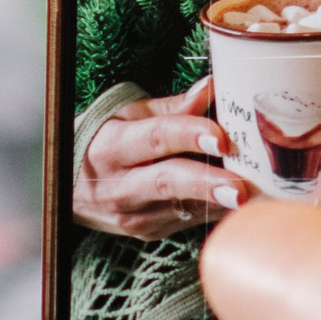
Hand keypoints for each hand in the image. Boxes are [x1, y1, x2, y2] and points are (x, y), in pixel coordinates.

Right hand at [75, 82, 247, 237]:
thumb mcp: (127, 115)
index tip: (221, 138)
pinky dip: (211, 209)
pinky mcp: (145, 232)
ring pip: (180, 207)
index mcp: (111, 146)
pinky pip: (184, 220)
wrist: (67, 186)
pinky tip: (236, 201)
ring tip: (252, 196)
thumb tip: (212, 87)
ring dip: (218, 201)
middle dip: (206, 183)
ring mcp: (131, 215)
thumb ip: (172, 107)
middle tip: (241, 186)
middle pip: (167, 181)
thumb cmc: (103, 139)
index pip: (154, 139)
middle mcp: (118, 185)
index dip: (189, 135)